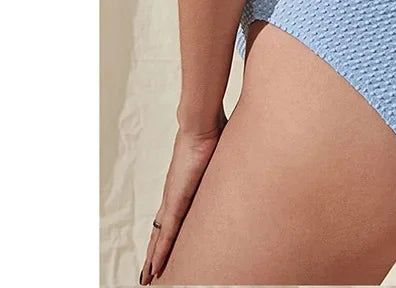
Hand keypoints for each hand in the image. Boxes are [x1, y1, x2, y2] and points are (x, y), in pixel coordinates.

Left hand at [139, 111, 227, 284]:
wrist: (202, 126)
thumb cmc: (212, 133)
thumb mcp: (222, 156)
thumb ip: (227, 162)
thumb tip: (244, 157)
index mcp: (184, 186)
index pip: (172, 217)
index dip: (167, 234)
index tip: (163, 248)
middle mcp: (174, 195)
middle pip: (161, 231)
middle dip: (155, 253)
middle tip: (150, 273)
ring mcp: (173, 199)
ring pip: (160, 237)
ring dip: (154, 258)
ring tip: (148, 278)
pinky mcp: (176, 201)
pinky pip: (167, 234)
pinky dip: (160, 251)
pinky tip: (155, 266)